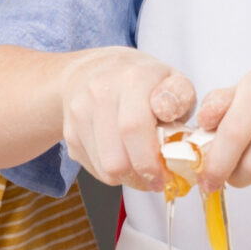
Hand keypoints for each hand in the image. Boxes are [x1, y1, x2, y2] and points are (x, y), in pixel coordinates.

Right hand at [58, 48, 195, 191]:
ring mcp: (79, 112)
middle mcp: (100, 91)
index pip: (134, 127)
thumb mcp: (172, 80)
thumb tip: (176, 126)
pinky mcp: (69, 131)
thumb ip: (180, 100)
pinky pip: (93, 168)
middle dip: (140, 177)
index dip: (150, 160)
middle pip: (116, 157)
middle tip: (156, 180)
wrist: (96, 69)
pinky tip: (124, 158)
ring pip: (104, 168)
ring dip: (127, 178)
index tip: (165, 174)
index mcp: (132, 78)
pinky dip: (112, 173)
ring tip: (142, 169)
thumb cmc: (143, 81)